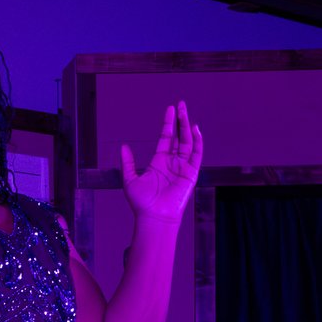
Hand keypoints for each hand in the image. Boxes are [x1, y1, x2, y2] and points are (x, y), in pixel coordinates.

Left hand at [120, 101, 200, 223]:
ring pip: (188, 142)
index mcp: (159, 162)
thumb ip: (128, 163)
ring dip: (187, 127)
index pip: (166, 138)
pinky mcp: (191, 173)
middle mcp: (173, 162)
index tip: (170, 110)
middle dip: (180, 121)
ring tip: (185, 112)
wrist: (155, 216)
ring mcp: (183, 167)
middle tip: (181, 105)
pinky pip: (197, 155)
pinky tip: (195, 129)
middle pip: (179, 137)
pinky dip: (198, 142)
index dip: (168, 124)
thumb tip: (124, 147)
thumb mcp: (130, 179)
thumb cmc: (142, 202)